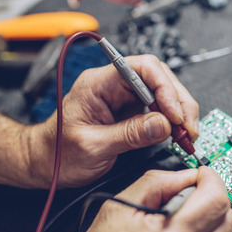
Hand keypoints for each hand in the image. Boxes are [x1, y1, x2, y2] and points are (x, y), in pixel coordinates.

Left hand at [26, 54, 198, 187]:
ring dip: (180, 112)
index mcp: (99, 83)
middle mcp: (113, 85)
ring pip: (163, 92)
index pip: (141, 68)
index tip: (175, 114)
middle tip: (188, 127)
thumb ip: (129, 135)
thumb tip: (163, 125)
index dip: (165, 87)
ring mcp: (123, 98)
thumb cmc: (57, 153)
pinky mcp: (130, 112)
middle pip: (158, 77)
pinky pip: (158, 109)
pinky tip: (178, 134)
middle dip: (179, 101)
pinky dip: (173, 122)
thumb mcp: (93, 147)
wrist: (43, 163)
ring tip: (187, 134)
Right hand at [50, 167, 231, 231]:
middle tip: (191, 203)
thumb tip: (188, 176)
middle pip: (229, 219)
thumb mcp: (115, 209)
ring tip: (189, 228)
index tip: (203, 178)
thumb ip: (156, 183)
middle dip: (213, 202)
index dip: (212, 180)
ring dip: (216, 227)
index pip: (216, 200)